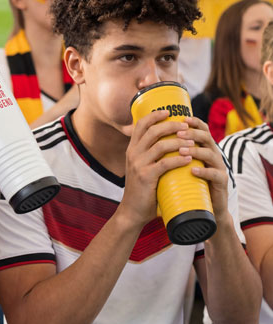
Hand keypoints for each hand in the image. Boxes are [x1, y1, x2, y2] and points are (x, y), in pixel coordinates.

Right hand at [120, 110, 194, 226]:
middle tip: (185, 126)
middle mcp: (133, 154)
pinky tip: (189, 158)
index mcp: (131, 149)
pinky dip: (178, 159)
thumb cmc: (142, 189)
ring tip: (191, 141)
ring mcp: (138, 165)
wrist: (133, 211)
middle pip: (152, 131)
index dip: (154, 115)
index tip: (168, 111)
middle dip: (170, 125)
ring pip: (160, 145)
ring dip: (178, 141)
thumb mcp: (141, 168)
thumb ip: (150, 156)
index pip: (140, 125)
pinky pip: (164, 163)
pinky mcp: (146, 177)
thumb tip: (169, 144)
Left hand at [176, 116, 229, 219]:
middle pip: (206, 137)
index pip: (201, 129)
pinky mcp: (220, 183)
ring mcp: (218, 168)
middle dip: (192, 133)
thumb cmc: (185, 183)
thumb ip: (169, 152)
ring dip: (196, 151)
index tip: (179, 117)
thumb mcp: (177, 164)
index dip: (193, 122)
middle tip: (178, 132)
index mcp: (202, 148)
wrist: (199, 209)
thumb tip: (146, 138)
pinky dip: (204, 172)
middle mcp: (212, 155)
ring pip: (211, 154)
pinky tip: (193, 170)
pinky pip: (214, 175)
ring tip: (182, 150)